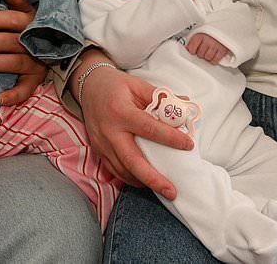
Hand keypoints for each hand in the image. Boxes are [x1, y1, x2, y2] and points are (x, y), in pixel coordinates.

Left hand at [0, 0, 44, 105]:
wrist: (60, 47)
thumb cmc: (34, 27)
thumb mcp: (28, 11)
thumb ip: (17, 0)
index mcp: (32, 23)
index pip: (13, 20)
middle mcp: (36, 43)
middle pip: (12, 42)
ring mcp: (37, 62)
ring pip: (16, 63)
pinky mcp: (36, 79)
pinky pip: (26, 89)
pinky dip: (14, 95)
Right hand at [75, 51, 192, 199]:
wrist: (88, 86)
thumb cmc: (116, 85)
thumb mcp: (138, 85)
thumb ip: (160, 97)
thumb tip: (185, 106)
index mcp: (121, 111)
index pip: (149, 129)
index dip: (170, 138)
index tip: (188, 145)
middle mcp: (109, 131)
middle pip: (132, 160)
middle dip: (153, 178)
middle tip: (172, 191)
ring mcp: (101, 143)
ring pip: (122, 170)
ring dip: (143, 182)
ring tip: (162, 188)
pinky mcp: (98, 150)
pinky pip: (114, 170)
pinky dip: (130, 178)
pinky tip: (144, 181)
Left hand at [185, 32, 228, 63]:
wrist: (224, 26)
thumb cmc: (210, 30)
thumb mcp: (200, 32)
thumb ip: (192, 41)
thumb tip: (186, 49)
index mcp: (200, 35)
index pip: (192, 48)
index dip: (192, 50)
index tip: (194, 49)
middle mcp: (208, 40)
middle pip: (200, 54)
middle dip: (201, 53)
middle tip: (203, 49)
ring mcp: (215, 45)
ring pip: (207, 57)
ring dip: (207, 56)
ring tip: (209, 51)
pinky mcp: (223, 50)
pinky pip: (215, 60)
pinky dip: (213, 59)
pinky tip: (213, 55)